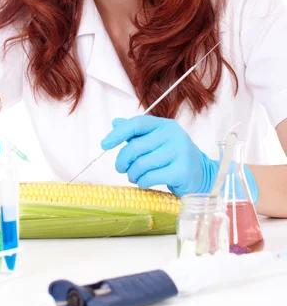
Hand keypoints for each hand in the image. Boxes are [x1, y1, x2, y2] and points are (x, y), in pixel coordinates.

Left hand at [101, 115, 217, 195]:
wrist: (201, 174)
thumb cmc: (174, 157)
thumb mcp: (156, 141)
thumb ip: (136, 133)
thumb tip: (115, 123)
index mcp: (164, 125)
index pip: (137, 123)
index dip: (118, 134)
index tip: (104, 144)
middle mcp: (173, 135)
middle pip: (135, 147)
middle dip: (123, 161)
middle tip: (121, 168)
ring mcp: (179, 152)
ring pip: (141, 164)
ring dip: (132, 174)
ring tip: (135, 176)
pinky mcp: (181, 170)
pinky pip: (151, 178)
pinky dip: (143, 182)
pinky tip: (144, 183)